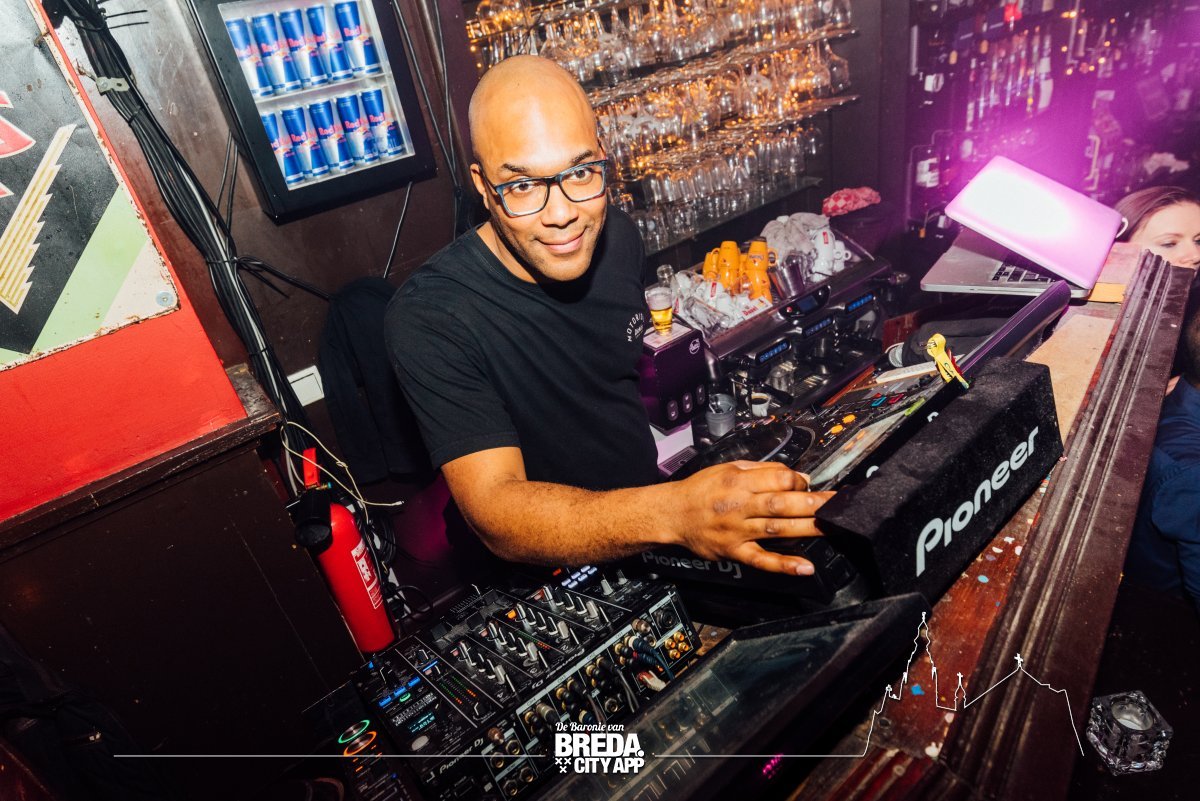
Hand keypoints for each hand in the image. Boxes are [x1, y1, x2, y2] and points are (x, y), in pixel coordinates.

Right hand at [672, 461, 834, 575]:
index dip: (799, 481)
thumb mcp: (727, 468)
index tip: (808, 484)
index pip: (778, 479)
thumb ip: (761, 470)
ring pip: (777, 529)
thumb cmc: (701, 490)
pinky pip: (761, 560)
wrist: (673, 513)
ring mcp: (737, 531)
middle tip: (837, 504)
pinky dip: (783, 564)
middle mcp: (739, 505)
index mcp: (738, 481)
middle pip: (783, 503)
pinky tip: (804, 567)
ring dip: (807, 528)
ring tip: (831, 527)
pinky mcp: (734, 551)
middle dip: (813, 503)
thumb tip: (794, 475)